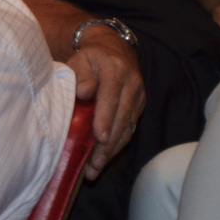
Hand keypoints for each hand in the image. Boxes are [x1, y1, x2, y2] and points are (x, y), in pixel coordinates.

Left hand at [67, 24, 144, 178]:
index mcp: (116, 70)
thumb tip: (83, 92)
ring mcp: (138, 97)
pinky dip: (117, 146)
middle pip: (122, 118)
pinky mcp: (138, 107)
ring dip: (112, 150)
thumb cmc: (90, 58)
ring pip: (127, 128)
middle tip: (94, 164)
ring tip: (95, 169)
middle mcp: (132, 85)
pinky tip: (104, 159)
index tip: (99, 136)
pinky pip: (129, 129)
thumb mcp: (80, 59)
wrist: (114, 50)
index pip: (111, 96)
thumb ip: (80, 75)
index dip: (105, 118)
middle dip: (108, 143)